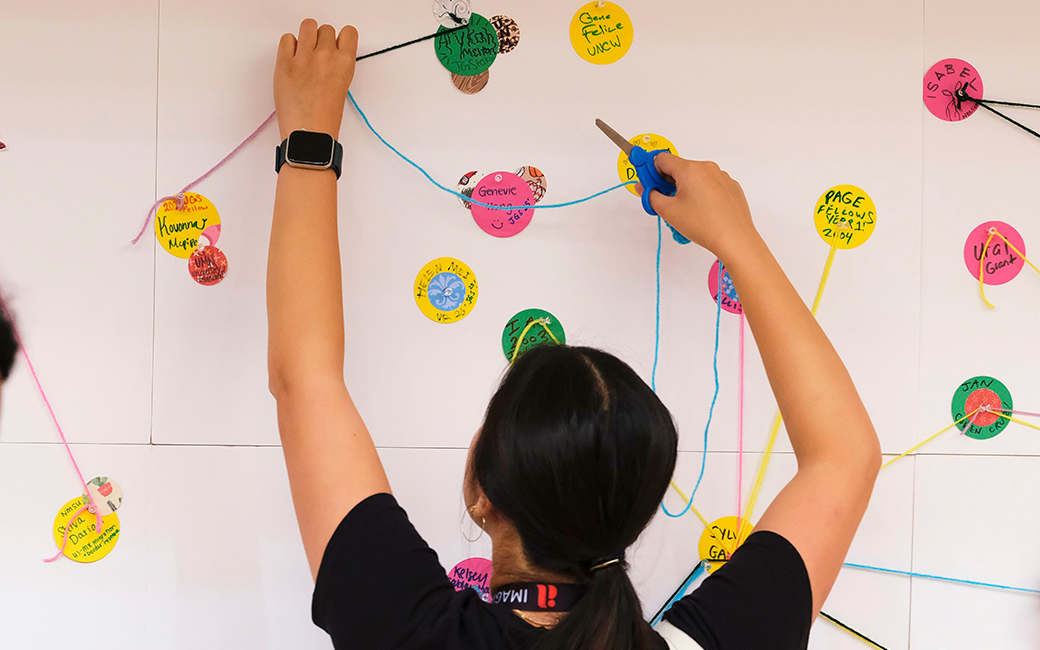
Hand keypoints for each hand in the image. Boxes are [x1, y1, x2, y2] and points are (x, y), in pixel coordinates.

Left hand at [274, 20, 357, 141]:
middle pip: (326, 29)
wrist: (308, 132)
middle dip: (322, 40)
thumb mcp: (342, 87)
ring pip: (308, 26)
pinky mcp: (284, 62)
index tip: (336, 45)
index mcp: (345, 64)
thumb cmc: (325, 116)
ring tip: (304, 52)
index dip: (341, 38)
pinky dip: (289, 46)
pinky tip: (292, 60)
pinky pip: (287, 38)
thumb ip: (337, 66)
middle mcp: (326, 56)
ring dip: (306, 36)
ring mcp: (304, 58)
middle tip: (317, 56)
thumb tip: (328, 53)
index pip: (349, 32)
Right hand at [646, 153, 758, 261]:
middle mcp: (707, 168)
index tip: (648, 184)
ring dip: (686, 189)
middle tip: (666, 202)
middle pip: (679, 168)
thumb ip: (650, 195)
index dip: (651, 171)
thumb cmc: (704, 225)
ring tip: (687, 211)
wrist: (734, 239)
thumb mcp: (668, 211)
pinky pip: (710, 184)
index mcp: (689, 169)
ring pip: (695, 177)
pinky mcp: (730, 187)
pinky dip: (702, 194)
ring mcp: (721, 176)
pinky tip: (703, 212)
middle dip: (668, 183)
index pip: (661, 159)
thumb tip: (644, 187)